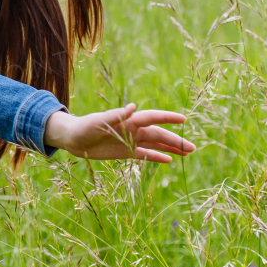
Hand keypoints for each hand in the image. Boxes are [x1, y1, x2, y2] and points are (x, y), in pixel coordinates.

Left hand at [44, 103, 195, 163]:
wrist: (72, 139)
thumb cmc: (84, 126)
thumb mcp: (98, 121)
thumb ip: (116, 115)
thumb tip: (134, 107)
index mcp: (128, 120)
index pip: (152, 117)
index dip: (167, 118)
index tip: (184, 119)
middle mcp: (132, 129)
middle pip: (158, 134)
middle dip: (175, 140)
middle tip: (193, 148)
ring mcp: (130, 141)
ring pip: (155, 144)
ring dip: (171, 148)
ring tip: (188, 152)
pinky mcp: (125, 152)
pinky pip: (145, 154)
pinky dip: (157, 156)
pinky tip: (170, 160)